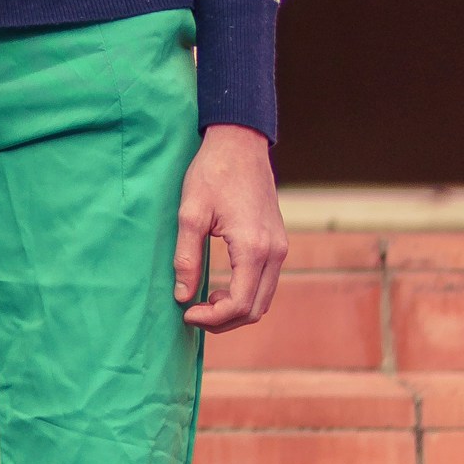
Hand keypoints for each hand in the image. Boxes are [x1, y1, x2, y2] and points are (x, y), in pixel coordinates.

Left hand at [174, 124, 286, 332]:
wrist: (240, 143)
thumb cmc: (212, 173)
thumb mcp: (190, 213)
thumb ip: (185, 257)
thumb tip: (182, 296)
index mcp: (253, 247)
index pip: (239, 304)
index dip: (212, 318)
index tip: (186, 313)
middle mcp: (274, 252)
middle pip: (255, 309)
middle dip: (223, 320)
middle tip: (193, 313)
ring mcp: (280, 247)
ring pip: (264, 299)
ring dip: (236, 309)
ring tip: (205, 301)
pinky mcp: (278, 242)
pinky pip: (267, 282)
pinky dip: (246, 294)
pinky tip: (221, 286)